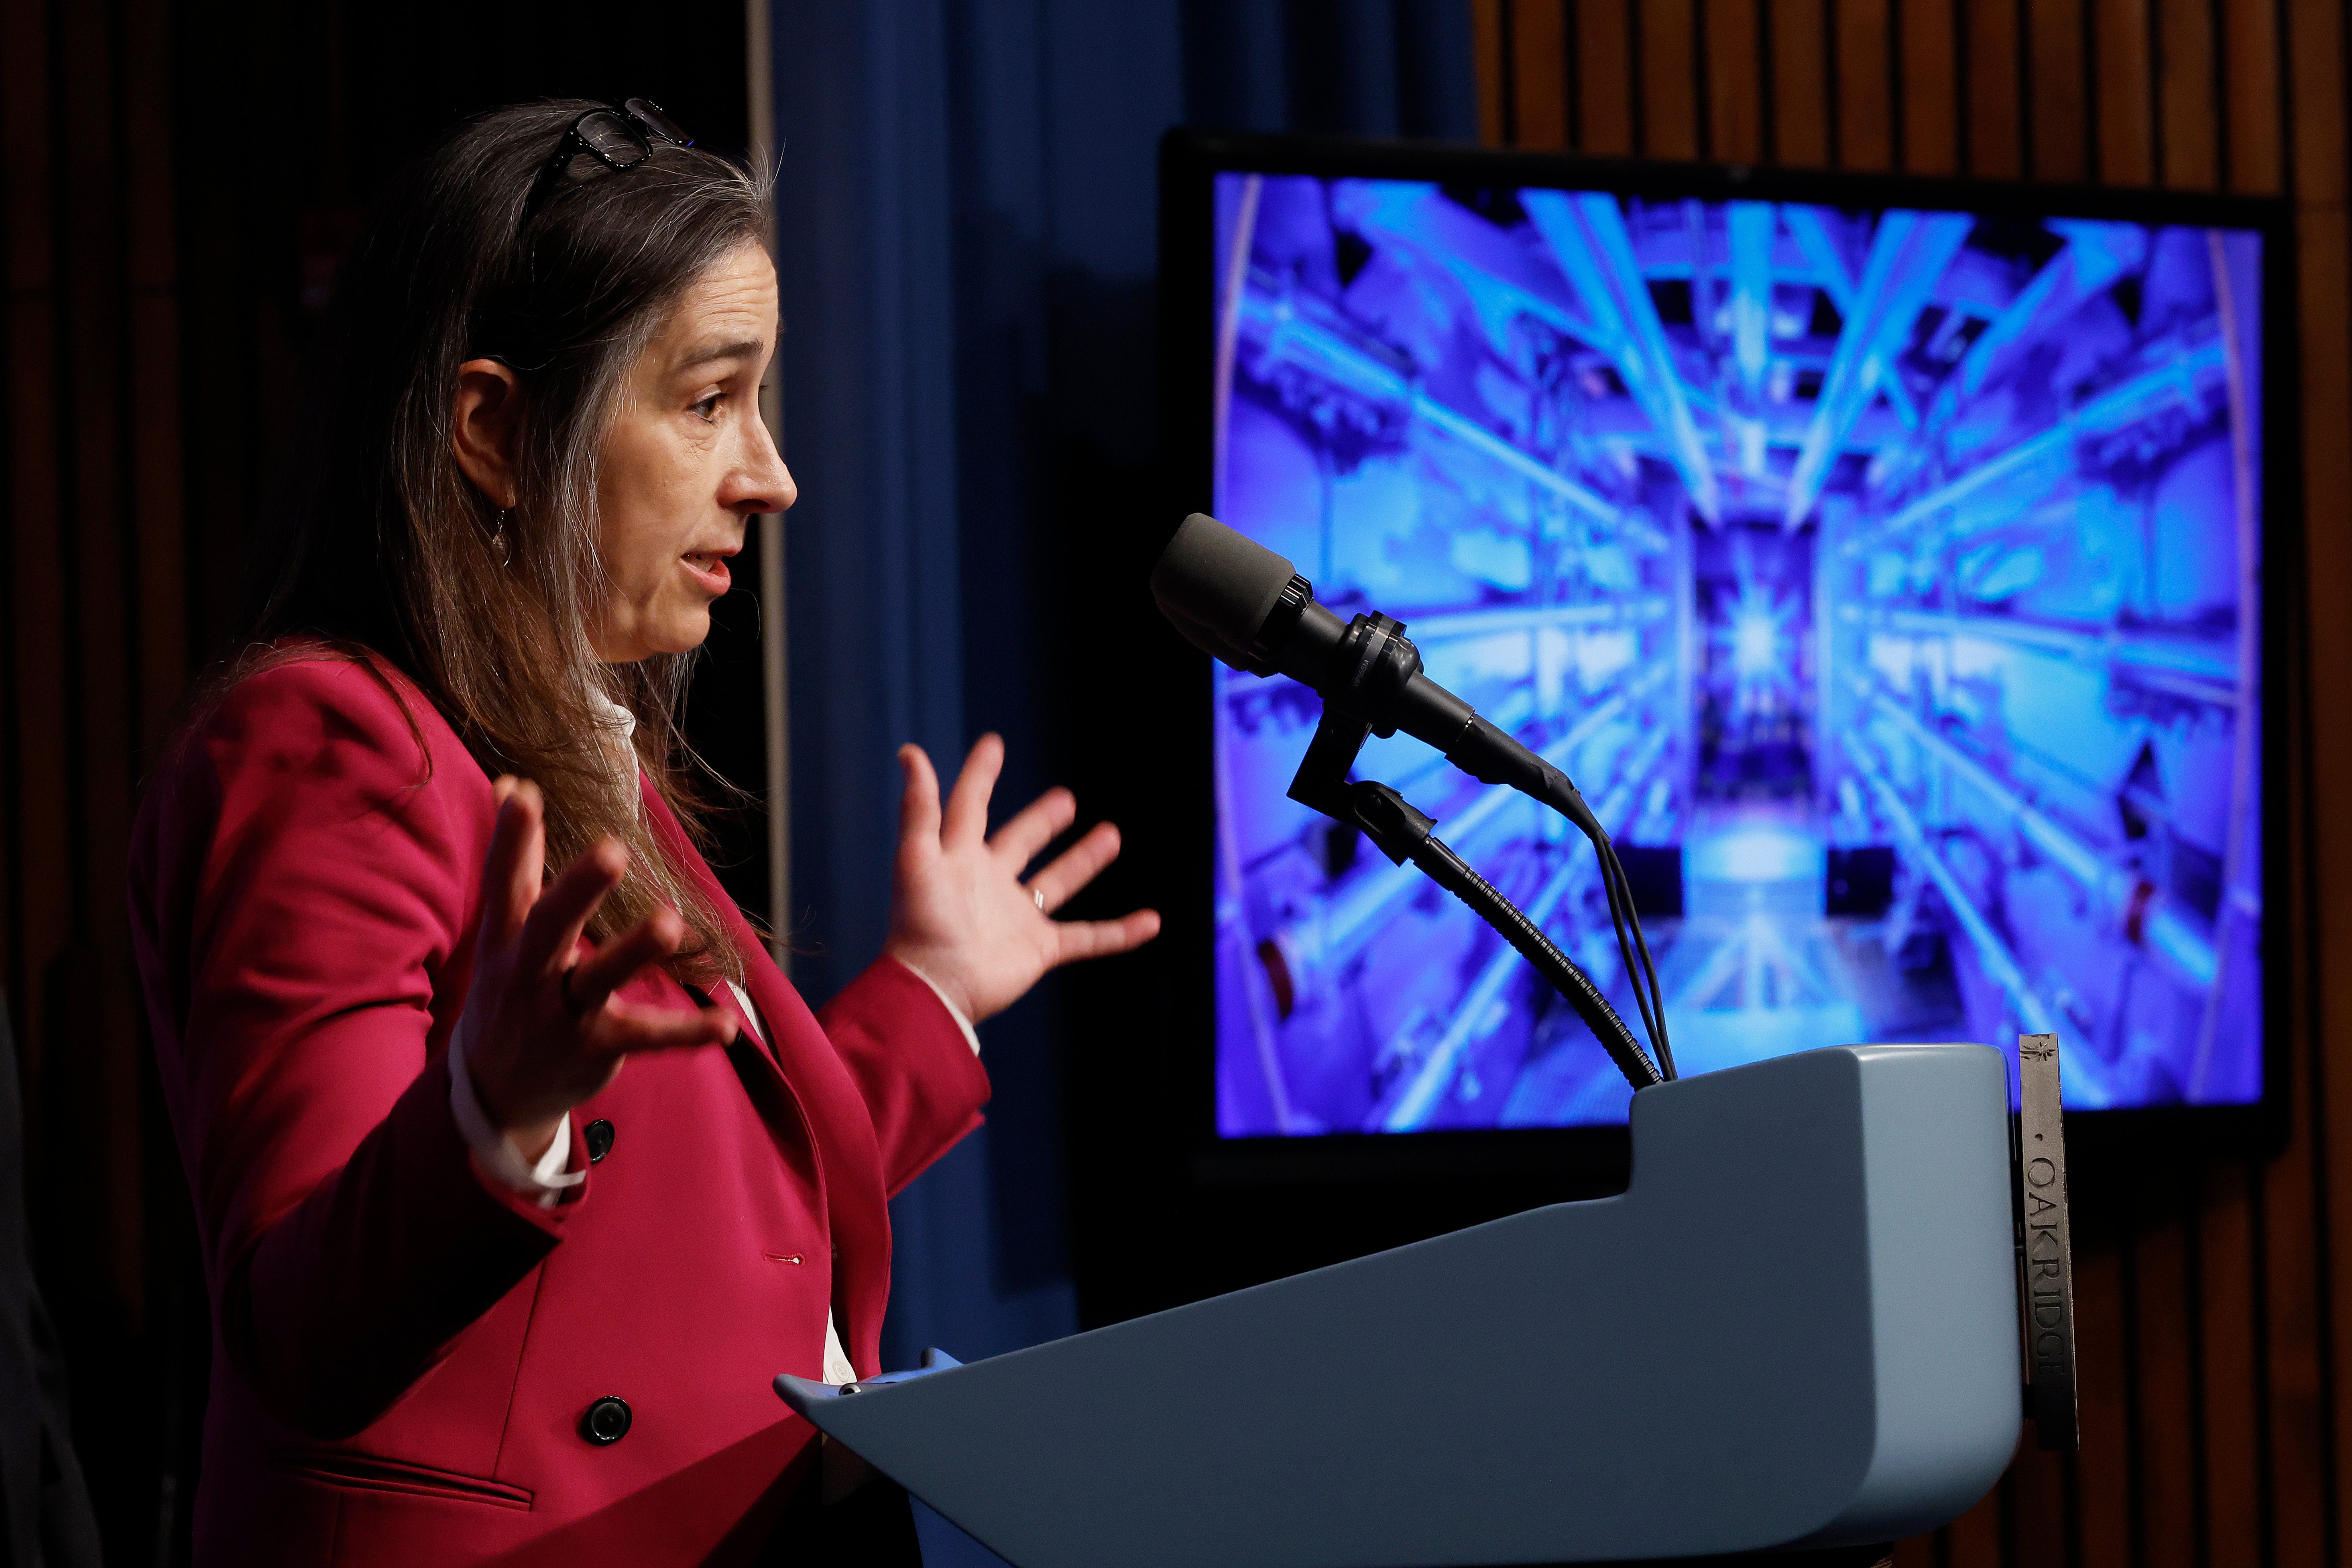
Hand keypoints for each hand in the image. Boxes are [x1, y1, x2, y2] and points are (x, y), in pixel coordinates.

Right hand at [457, 777, 737, 1160]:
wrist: (495, 1090)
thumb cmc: (511, 988)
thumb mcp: (503, 930)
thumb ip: (516, 861)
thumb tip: (511, 783)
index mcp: (507, 938)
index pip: (505, 882)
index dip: (511, 839)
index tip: (523, 793)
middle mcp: (530, 973)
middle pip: (550, 925)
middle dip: (578, 889)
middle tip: (611, 851)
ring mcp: (563, 1014)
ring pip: (600, 979)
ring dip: (634, 951)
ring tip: (671, 923)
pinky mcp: (597, 1047)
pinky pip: (647, 1037)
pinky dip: (687, 1033)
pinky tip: (728, 1026)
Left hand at [884, 735, 1160, 1024]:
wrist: (935, 987)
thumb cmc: (920, 923)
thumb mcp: (917, 857)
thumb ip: (919, 807)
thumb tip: (910, 752)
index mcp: (959, 857)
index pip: (971, 805)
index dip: (980, 775)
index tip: (994, 743)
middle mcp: (988, 884)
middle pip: (1020, 842)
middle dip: (1042, 821)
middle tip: (1065, 799)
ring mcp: (1016, 917)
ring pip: (1056, 884)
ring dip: (1083, 861)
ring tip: (1111, 834)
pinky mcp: (1039, 949)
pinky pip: (1088, 938)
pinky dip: (1121, 932)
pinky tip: (1152, 920)